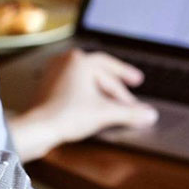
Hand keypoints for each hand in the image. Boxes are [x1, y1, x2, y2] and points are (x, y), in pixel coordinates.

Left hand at [8, 49, 157, 161]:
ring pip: (85, 80)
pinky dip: (86, 95)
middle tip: (128, 98)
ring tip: (113, 103)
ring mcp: (54, 73)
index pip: (110, 68)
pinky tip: (92, 105)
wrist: (38, 128)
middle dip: (115, 88)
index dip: (126, 76)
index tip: (137, 80)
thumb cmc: (66, 115)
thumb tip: (150, 115)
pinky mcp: (47, 87)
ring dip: (101, 91)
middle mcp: (65, 61)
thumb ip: (130, 113)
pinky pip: (73, 87)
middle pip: (98, 74)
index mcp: (79, 60)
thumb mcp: (105, 113)